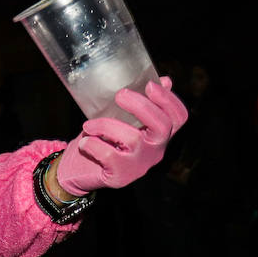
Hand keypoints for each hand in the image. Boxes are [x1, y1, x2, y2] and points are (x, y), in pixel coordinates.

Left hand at [56, 77, 187, 195]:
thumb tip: (164, 80)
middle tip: (120, 94)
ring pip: (132, 139)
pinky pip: (110, 156)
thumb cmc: (102, 140)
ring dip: (106, 125)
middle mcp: (154, 150)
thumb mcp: (122, 119)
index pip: (178, 118)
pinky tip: (85, 142)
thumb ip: (139, 104)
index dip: (169, 100)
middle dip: (142, 106)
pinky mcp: (121, 177)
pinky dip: (93, 144)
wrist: (78, 171)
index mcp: (158, 134)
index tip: (150, 85)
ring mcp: (139, 165)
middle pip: (162, 126)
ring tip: (88, 125)